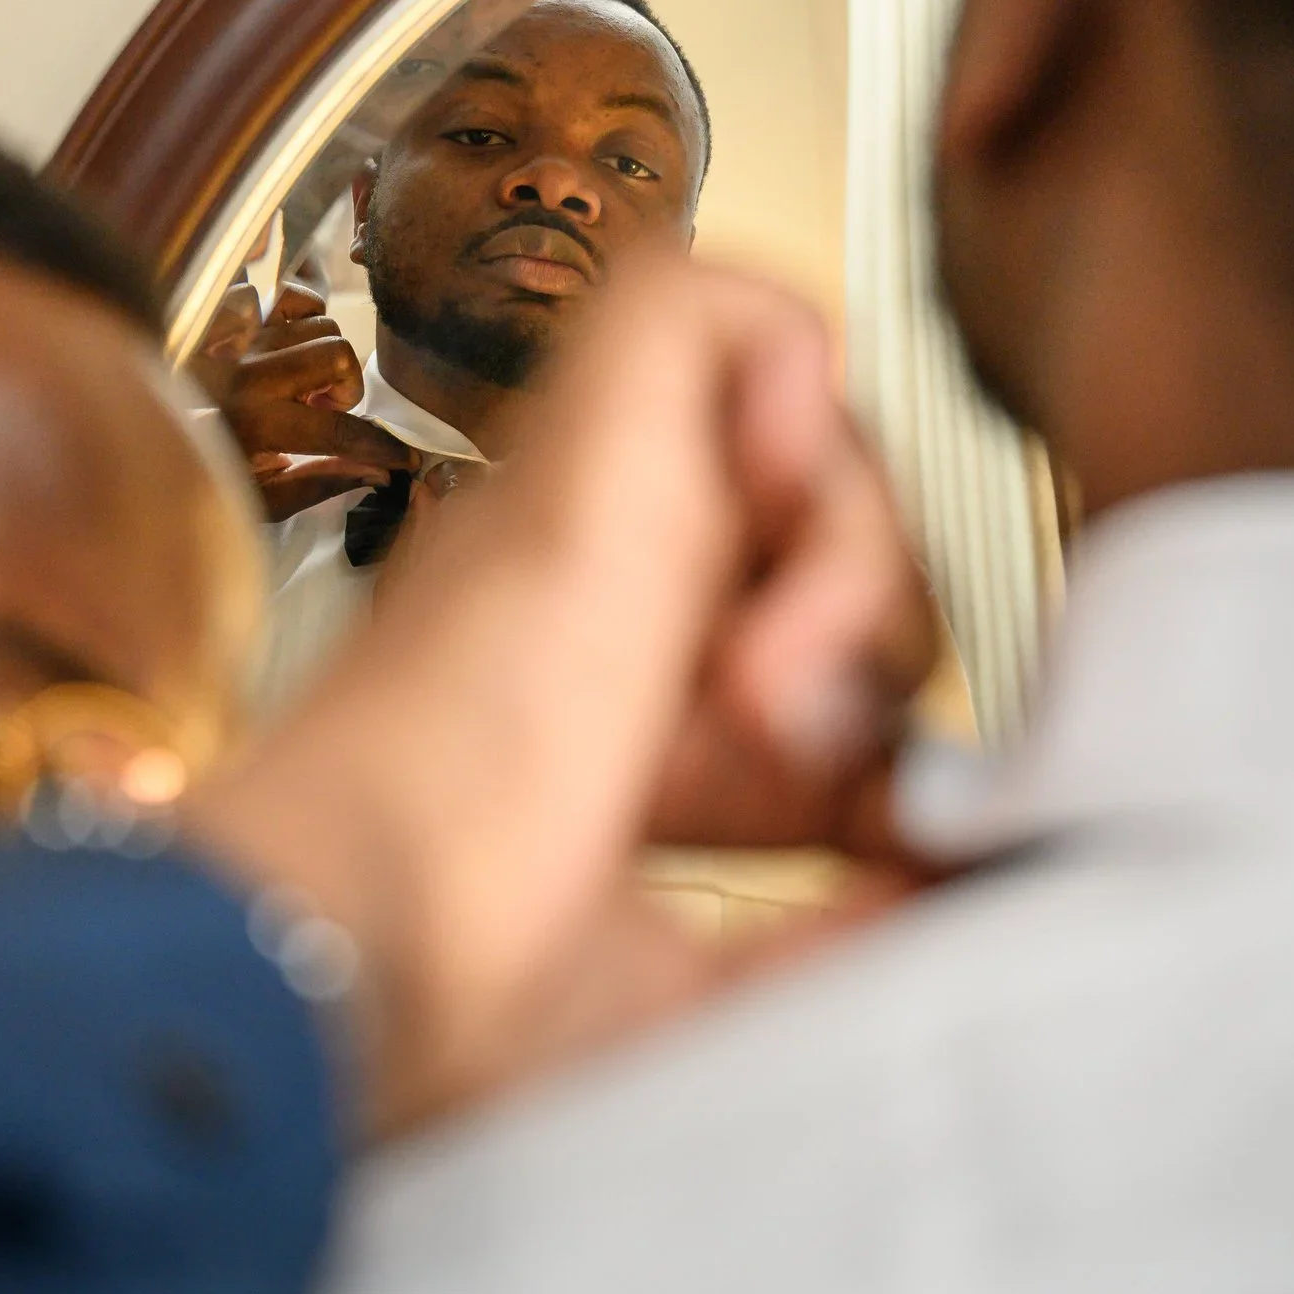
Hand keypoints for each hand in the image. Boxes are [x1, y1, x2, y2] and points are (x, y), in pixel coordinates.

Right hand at [188, 257, 936, 1134]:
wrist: (349, 933)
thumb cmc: (453, 979)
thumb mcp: (691, 991)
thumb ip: (824, 943)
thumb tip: (944, 894)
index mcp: (599, 702)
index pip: (790, 640)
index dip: (868, 720)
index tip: (872, 838)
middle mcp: (592, 585)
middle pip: (816, 529)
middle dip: (876, 640)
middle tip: (811, 754)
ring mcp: (588, 502)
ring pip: (793, 424)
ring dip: (850, 545)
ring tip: (777, 679)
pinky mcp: (589, 434)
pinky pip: (709, 302)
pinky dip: (790, 374)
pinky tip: (773, 503)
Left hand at [196, 280, 414, 519]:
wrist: (132, 433)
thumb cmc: (194, 466)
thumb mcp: (251, 497)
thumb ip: (315, 484)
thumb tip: (374, 474)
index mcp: (252, 424)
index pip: (340, 431)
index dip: (381, 446)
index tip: (403, 457)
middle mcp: (245, 371)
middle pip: (338, 354)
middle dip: (344, 387)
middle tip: (320, 411)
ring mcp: (234, 331)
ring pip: (321, 322)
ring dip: (321, 356)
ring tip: (295, 384)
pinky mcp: (226, 306)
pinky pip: (293, 294)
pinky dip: (302, 317)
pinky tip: (285, 348)